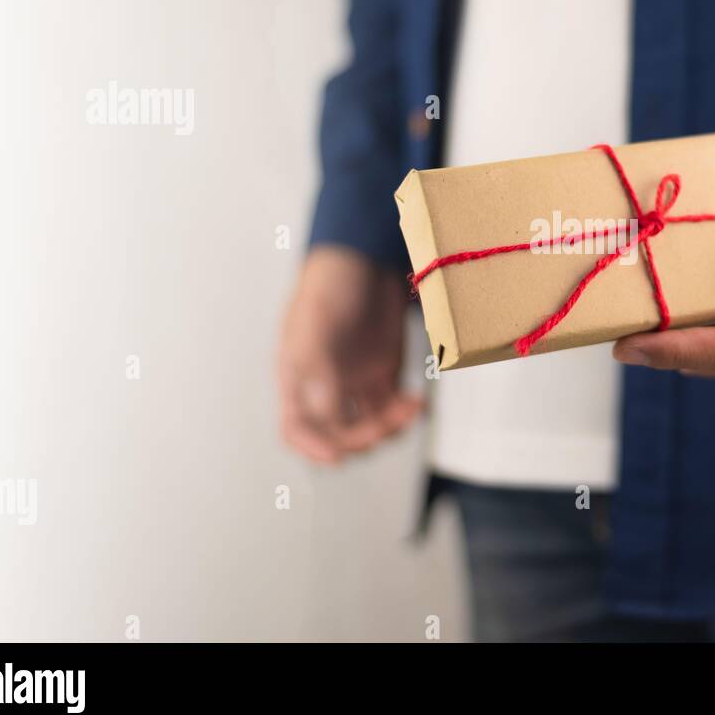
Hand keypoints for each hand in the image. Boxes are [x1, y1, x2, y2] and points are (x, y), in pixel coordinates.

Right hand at [277, 246, 421, 462]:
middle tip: (385, 423)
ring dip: (389, 427)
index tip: (336, 458)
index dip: (312, 448)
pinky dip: (406, 412)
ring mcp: (355, 380)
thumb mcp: (316, 325)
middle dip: (362, 437)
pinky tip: (418, 403)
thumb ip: (319, 370)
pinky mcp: (383, 372)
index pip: (296, 427)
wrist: (365, 256)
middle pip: (338, 433)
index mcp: (298, 377)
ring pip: (369, 424)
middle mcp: (325, 385)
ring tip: (410, 408)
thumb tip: (327, 414)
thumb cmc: (330, 284)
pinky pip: (393, 406)